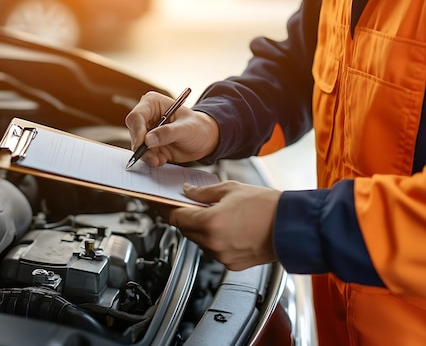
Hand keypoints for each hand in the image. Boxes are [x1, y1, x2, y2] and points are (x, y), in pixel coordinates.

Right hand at [125, 91, 219, 166]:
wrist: (205, 140)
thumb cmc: (198, 127)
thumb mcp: (186, 129)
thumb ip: (168, 133)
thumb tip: (148, 140)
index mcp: (153, 104)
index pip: (136, 116)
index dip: (137, 131)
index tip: (142, 144)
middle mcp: (147, 117)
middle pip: (134, 132)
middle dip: (141, 147)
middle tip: (153, 157)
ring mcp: (147, 132)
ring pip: (137, 146)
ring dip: (147, 156)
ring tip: (160, 160)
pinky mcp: (150, 145)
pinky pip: (144, 155)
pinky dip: (152, 160)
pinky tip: (163, 159)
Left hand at [162, 180, 281, 270]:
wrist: (293, 226)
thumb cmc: (267, 207)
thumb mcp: (230, 189)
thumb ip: (203, 193)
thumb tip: (188, 193)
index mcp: (209, 223)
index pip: (175, 217)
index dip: (165, 208)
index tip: (159, 203)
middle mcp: (213, 243)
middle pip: (185, 230)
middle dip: (185, 216)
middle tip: (190, 204)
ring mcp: (222, 256)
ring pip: (199, 241)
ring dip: (200, 228)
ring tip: (215, 213)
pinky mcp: (232, 264)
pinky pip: (214, 250)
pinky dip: (214, 238)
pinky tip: (226, 226)